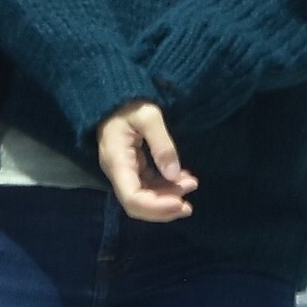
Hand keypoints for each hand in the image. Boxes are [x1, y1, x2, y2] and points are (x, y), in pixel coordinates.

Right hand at [96, 100, 196, 222]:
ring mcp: (124, 171)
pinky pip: (148, 186)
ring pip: (144, 198)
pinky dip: (166, 188)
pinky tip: (183, 180)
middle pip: (137, 205)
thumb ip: (162, 144)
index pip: (132, 198)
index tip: (181, 203)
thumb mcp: (149, 116)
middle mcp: (117, 172)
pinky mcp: (132, 168)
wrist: (115, 97)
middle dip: (163, 209)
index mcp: (117, 161)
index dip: (156, 207)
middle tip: (189, 206)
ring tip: (191, 184)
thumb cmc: (129, 102)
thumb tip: (174, 175)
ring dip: (167, 198)